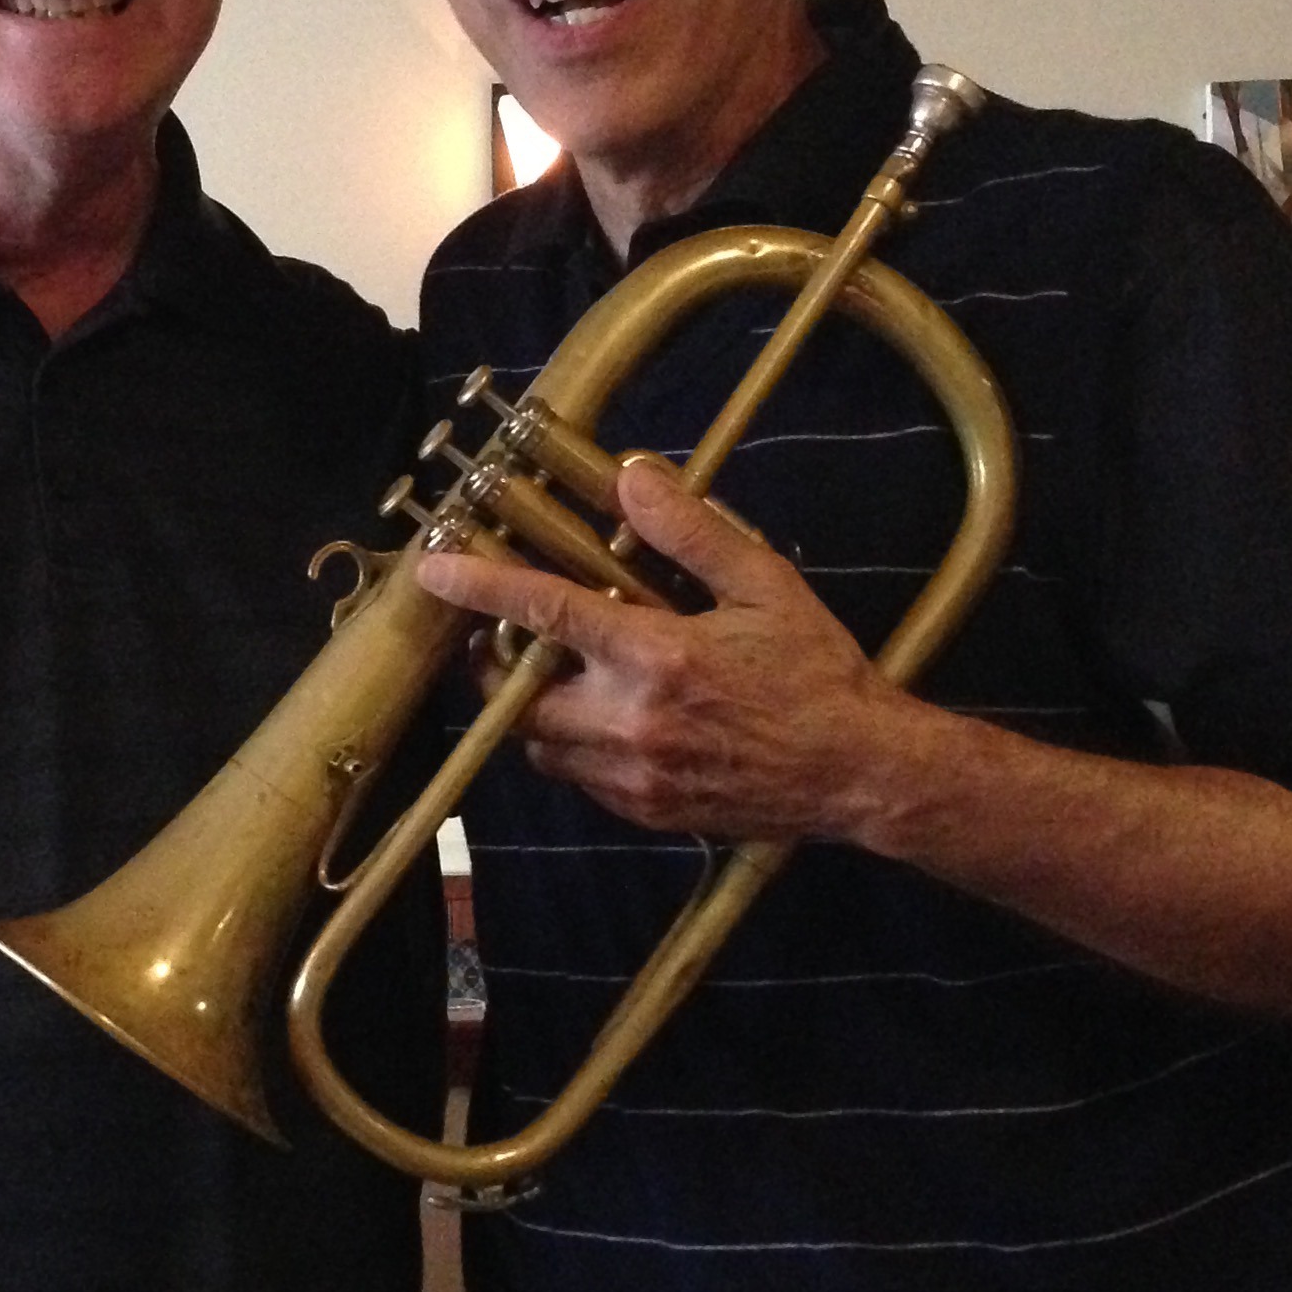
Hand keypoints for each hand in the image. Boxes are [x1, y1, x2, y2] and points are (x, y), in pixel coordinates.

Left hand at [420, 451, 916, 840]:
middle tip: (500, 636)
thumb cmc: (816, 673)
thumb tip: (632, 480)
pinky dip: (573, 748)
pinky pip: (578, 780)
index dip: (482, 587)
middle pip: (520, 695)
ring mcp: (634, 776)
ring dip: (534, 709)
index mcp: (657, 657)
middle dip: (497, 666)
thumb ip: (693, 533)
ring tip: (556, 676)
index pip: (546, 613)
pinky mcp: (645, 812)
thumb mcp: (766, 587)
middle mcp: (631, 722)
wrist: (858, 773)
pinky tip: (608, 719)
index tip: (433, 571)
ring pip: (541, 745)